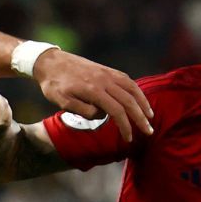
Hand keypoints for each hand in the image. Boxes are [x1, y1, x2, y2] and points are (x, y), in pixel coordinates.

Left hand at [33, 48, 153, 141]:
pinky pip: (127, 80)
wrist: (51, 62)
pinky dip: (137, 91)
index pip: (116, 111)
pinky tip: (140, 100)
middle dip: (140, 117)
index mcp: (92, 90)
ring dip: (143, 103)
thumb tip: (101, 115)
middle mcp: (104, 80)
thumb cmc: (54, 85)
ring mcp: (107, 73)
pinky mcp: (107, 70)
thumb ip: (81, 110)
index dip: (125, 126)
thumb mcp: (61, 102)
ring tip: (150, 116)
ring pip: (132, 88)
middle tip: (148, 132)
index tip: (129, 139)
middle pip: (129, 100)